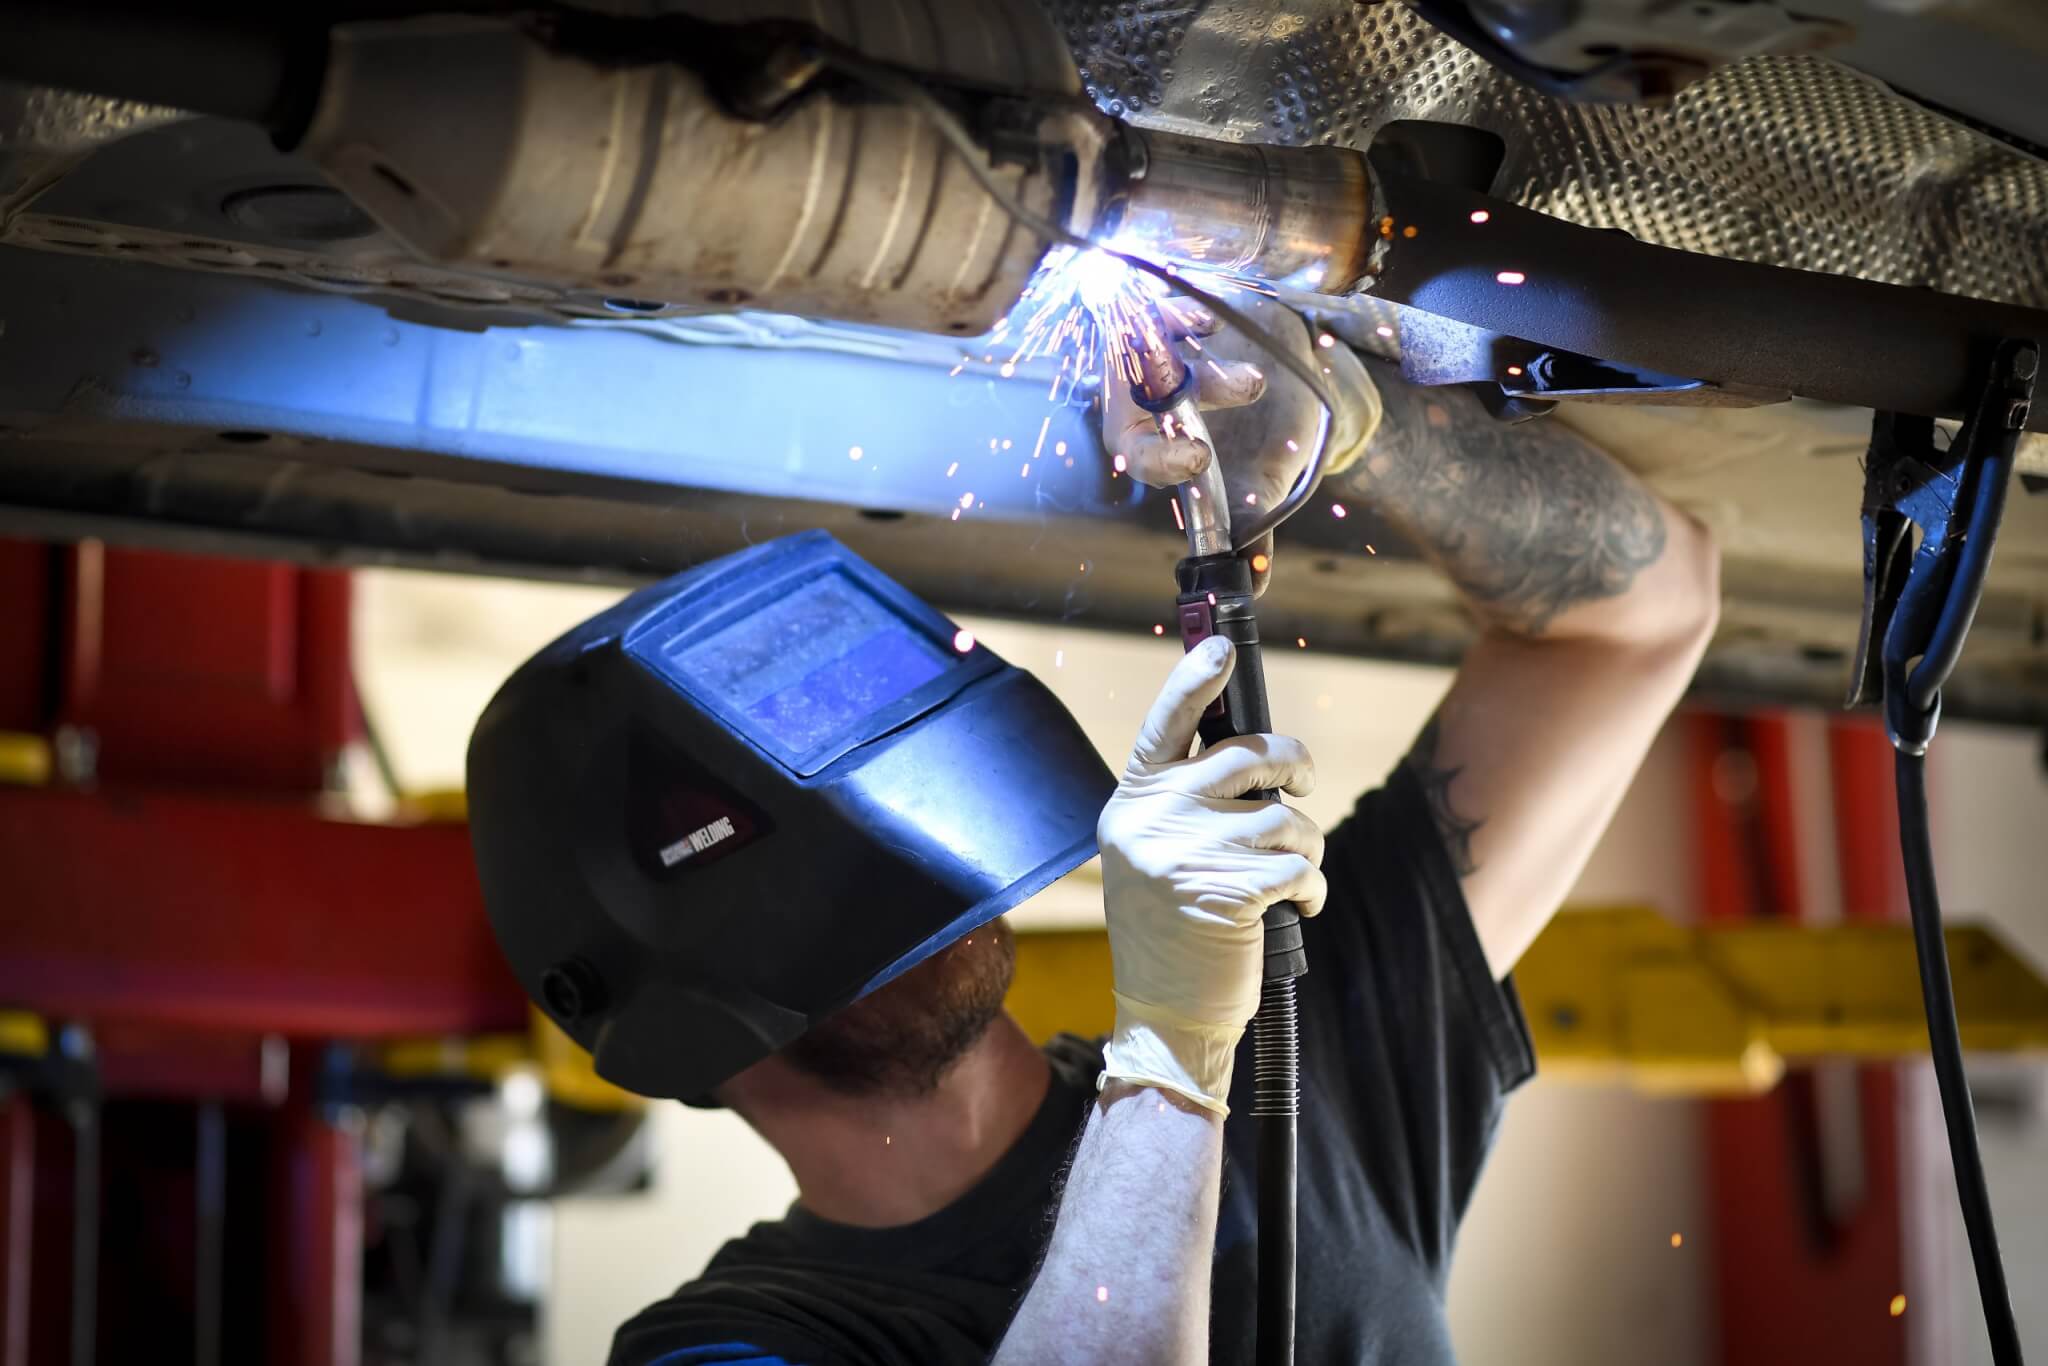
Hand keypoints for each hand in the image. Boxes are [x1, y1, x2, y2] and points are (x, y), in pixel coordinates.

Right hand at [1095, 637, 1327, 1113]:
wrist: (1165, 1017)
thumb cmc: (1172, 932)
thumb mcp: (1154, 853)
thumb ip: (1184, 801)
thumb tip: (1248, 753)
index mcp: (1132, 803)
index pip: (1163, 725)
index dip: (1194, 679)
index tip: (1221, 648)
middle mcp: (1152, 821)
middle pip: (1247, 755)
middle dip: (1294, 763)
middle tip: (1304, 782)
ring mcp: (1187, 855)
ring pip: (1285, 816)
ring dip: (1306, 846)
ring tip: (1294, 874)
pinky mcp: (1229, 893)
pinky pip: (1299, 865)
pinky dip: (1311, 887)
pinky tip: (1298, 906)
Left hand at [1101, 295, 1382, 594]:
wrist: (1299, 356)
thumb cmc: (1270, 421)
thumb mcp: (1267, 473)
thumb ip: (1255, 520)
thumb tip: (1254, 581)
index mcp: (1158, 444)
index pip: (1141, 457)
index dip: (1163, 462)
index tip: (1200, 461)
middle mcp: (1142, 400)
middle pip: (1131, 404)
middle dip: (1173, 412)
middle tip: (1223, 418)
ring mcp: (1148, 352)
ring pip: (1149, 360)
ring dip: (1204, 373)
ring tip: (1254, 381)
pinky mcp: (1160, 308)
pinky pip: (1155, 308)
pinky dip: (1181, 317)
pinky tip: (1207, 326)